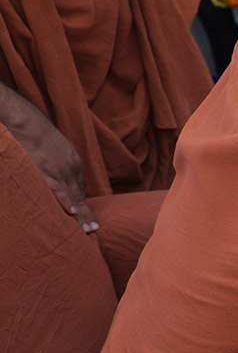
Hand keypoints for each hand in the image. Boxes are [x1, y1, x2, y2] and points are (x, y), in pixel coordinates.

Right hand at [1, 93, 98, 232]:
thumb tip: (56, 176)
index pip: (79, 189)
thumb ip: (60, 165)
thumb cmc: (39, 135)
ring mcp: (59, 169)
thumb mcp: (57, 150)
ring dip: (79, 213)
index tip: (87, 219)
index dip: (82, 205)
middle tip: (93, 230)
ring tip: (86, 229)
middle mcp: (71, 168)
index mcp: (74, 164)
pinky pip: (57, 188)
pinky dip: (64, 200)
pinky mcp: (46, 169)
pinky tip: (70, 212)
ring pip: (72, 195)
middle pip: (80, 195)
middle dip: (86, 213)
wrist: (28, 122)